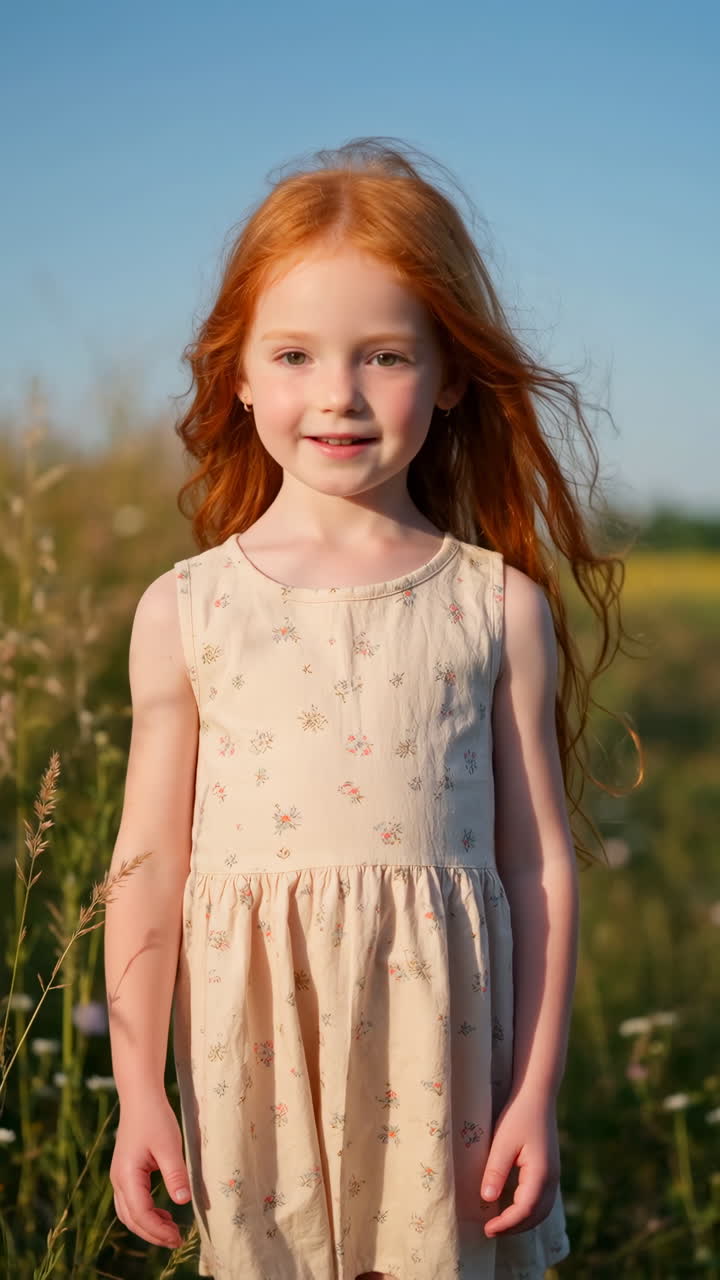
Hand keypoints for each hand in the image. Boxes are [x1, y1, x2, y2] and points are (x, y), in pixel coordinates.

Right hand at [110, 1093, 191, 1249]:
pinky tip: (164, 1213)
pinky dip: (146, 1213)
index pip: (140, 1214)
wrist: (140, 1097)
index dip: (158, 1231)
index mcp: (127, 1175)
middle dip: (153, 1234)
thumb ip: (175, 1174)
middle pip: (131, 1219)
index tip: (178, 1238)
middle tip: (177, 1241)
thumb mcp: (169, 1146)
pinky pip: (132, 1202)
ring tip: (172, 1230)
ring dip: (148, 1225)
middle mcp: (119, 1180)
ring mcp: (120, 1176)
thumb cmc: (155, 1118)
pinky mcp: (126, 1172)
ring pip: (129, 1213)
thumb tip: (183, 1202)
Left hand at [480, 1091, 560, 1236]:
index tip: (486, 1229)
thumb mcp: (503, 1142)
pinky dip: (529, 1212)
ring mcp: (553, 1176)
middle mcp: (552, 1179)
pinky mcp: (550, 1171)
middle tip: (490, 1231)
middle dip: (514, 1228)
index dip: (506, 1224)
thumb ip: (496, 1171)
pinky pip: (542, 1201)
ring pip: (541, 1211)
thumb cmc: (518, 1115)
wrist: (537, 1095)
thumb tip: (487, 1199)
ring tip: (500, 1225)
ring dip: (522, 1222)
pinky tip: (513, 1209)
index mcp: (541, 1174)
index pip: (523, 1210)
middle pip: (535, 1216)